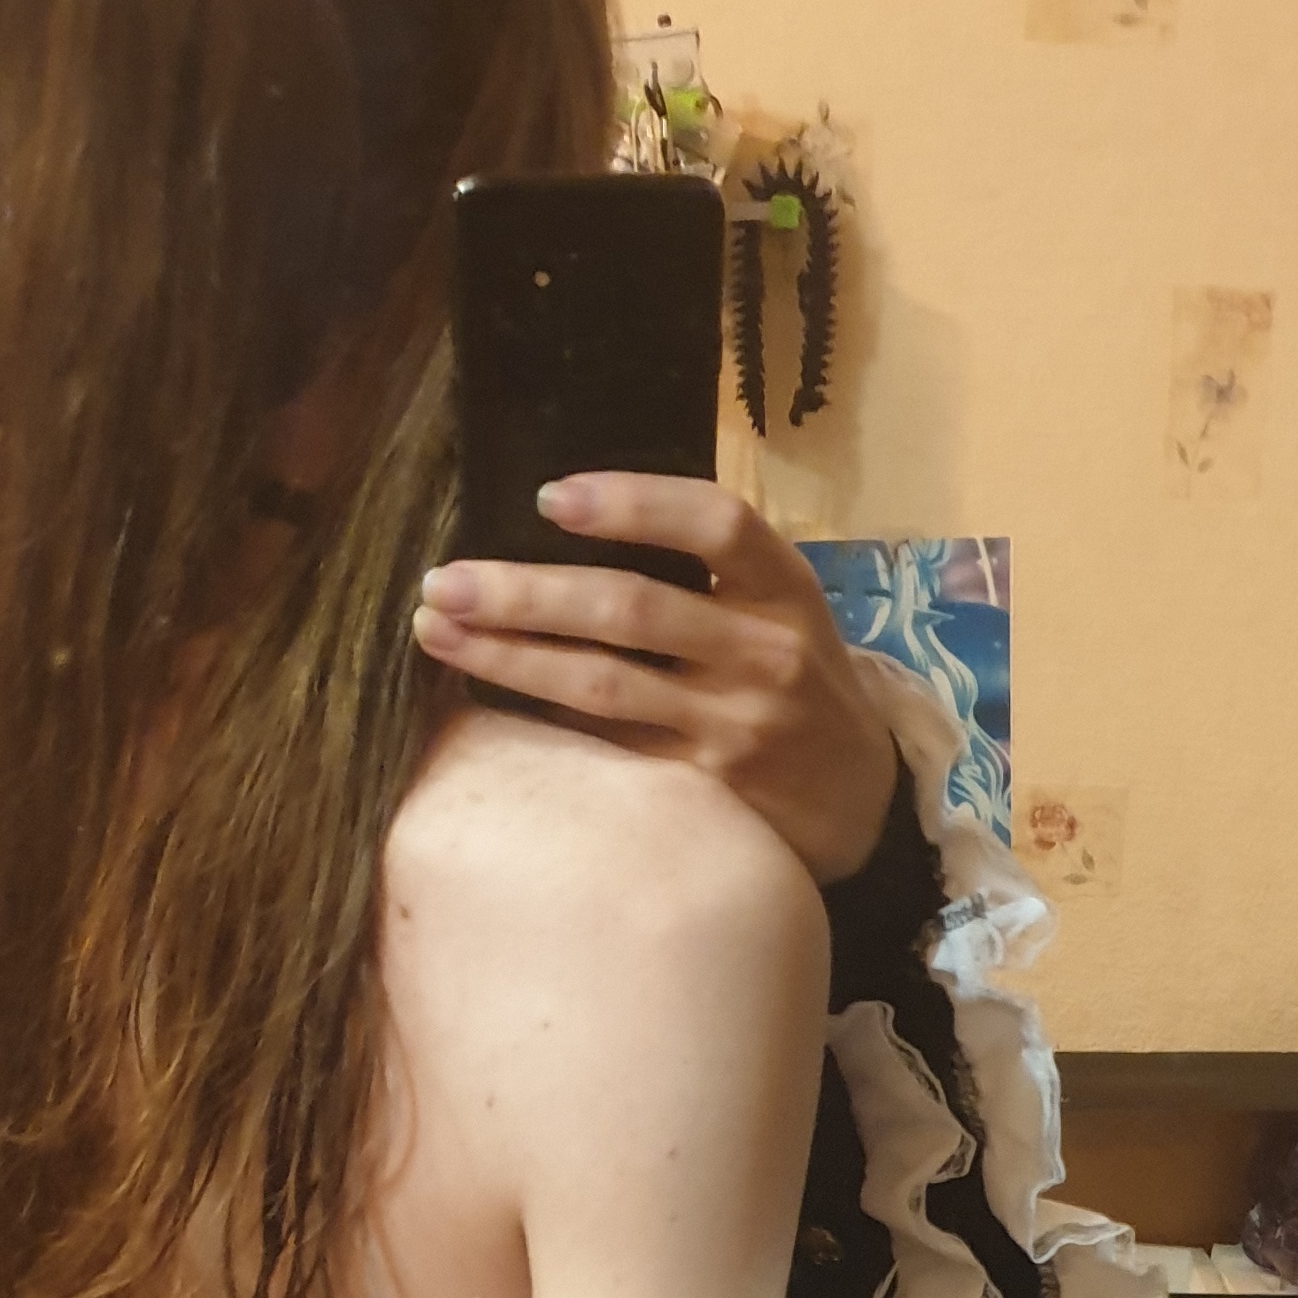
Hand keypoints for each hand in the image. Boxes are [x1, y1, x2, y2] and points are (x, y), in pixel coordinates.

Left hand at [411, 475, 899, 881]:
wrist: (859, 799)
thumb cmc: (795, 680)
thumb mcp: (780, 607)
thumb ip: (706, 569)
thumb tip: (566, 520)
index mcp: (785, 589)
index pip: (714, 524)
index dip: (632, 503)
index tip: (551, 498)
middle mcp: (764, 655)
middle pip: (631, 609)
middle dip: (526, 592)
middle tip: (445, 581)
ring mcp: (734, 730)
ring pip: (603, 686)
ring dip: (509, 658)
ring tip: (439, 633)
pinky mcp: (705, 797)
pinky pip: (608, 751)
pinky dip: (543, 725)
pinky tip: (486, 705)